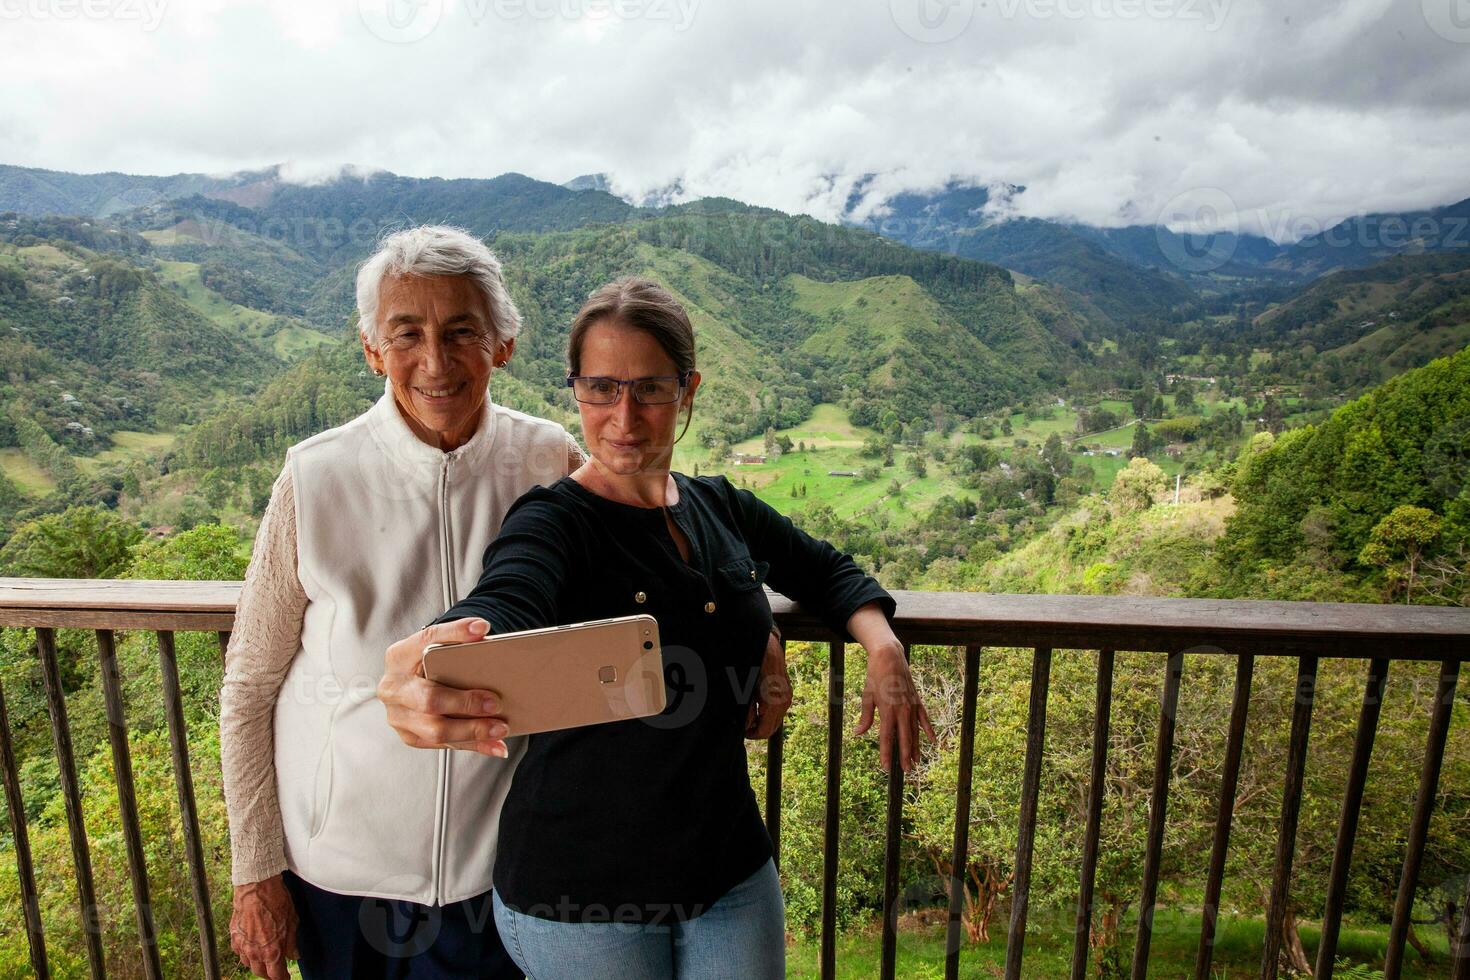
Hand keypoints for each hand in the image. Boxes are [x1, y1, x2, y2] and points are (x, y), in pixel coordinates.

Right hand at [230, 875, 297, 979]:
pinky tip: (253, 946)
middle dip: (270, 973)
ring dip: (258, 964)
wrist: (256, 885)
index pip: (276, 975)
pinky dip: (247, 953)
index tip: (286, 978)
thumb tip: (293, 955)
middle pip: (261, 973)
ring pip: (249, 964)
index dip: (282, 978)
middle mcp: (254, 952)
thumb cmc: (276, 900)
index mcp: (271, 951)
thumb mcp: (292, 921)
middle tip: (277, 969)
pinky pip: (240, 952)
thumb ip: (291, 942)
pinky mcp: (234, 936)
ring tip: (265, 959)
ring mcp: (242, 945)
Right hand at [376, 618, 510, 756]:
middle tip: (494, 703)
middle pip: (429, 700)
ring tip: (500, 728)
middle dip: (465, 703)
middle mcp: (394, 688)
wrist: (408, 682)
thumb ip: (454, 637)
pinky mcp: (411, 736)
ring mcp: (400, 716)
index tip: (482, 630)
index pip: (427, 641)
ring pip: (436, 730)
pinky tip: (495, 745)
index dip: (455, 634)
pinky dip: (473, 745)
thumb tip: (481, 630)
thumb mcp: (432, 645)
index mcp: (399, 656)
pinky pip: (445, 746)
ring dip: (472, 731)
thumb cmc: (423, 664)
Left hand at [745, 630, 792, 738]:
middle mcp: (784, 702)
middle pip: (772, 728)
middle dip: (757, 730)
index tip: (742, 732)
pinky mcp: (788, 692)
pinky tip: (758, 705)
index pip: (765, 731)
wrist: (767, 646)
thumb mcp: (746, 690)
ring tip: (750, 715)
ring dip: (763, 721)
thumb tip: (747, 726)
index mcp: (774, 703)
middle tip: (744, 725)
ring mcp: (787, 697)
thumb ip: (748, 710)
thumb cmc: (754, 666)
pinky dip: (769, 713)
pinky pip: (779, 710)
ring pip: (776, 720)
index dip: (752, 735)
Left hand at [854, 640, 936, 772]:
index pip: (886, 738)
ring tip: (916, 762)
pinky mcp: (917, 700)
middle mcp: (901, 711)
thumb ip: (865, 717)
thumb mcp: (867, 696)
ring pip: (915, 732)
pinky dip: (928, 730)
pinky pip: (924, 719)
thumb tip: (858, 733)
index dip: (886, 754)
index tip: (886, 768)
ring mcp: (911, 706)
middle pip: (904, 739)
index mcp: (887, 711)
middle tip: (907, 772)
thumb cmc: (875, 676)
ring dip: (915, 748)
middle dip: (905, 756)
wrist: (889, 657)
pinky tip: (933, 741)